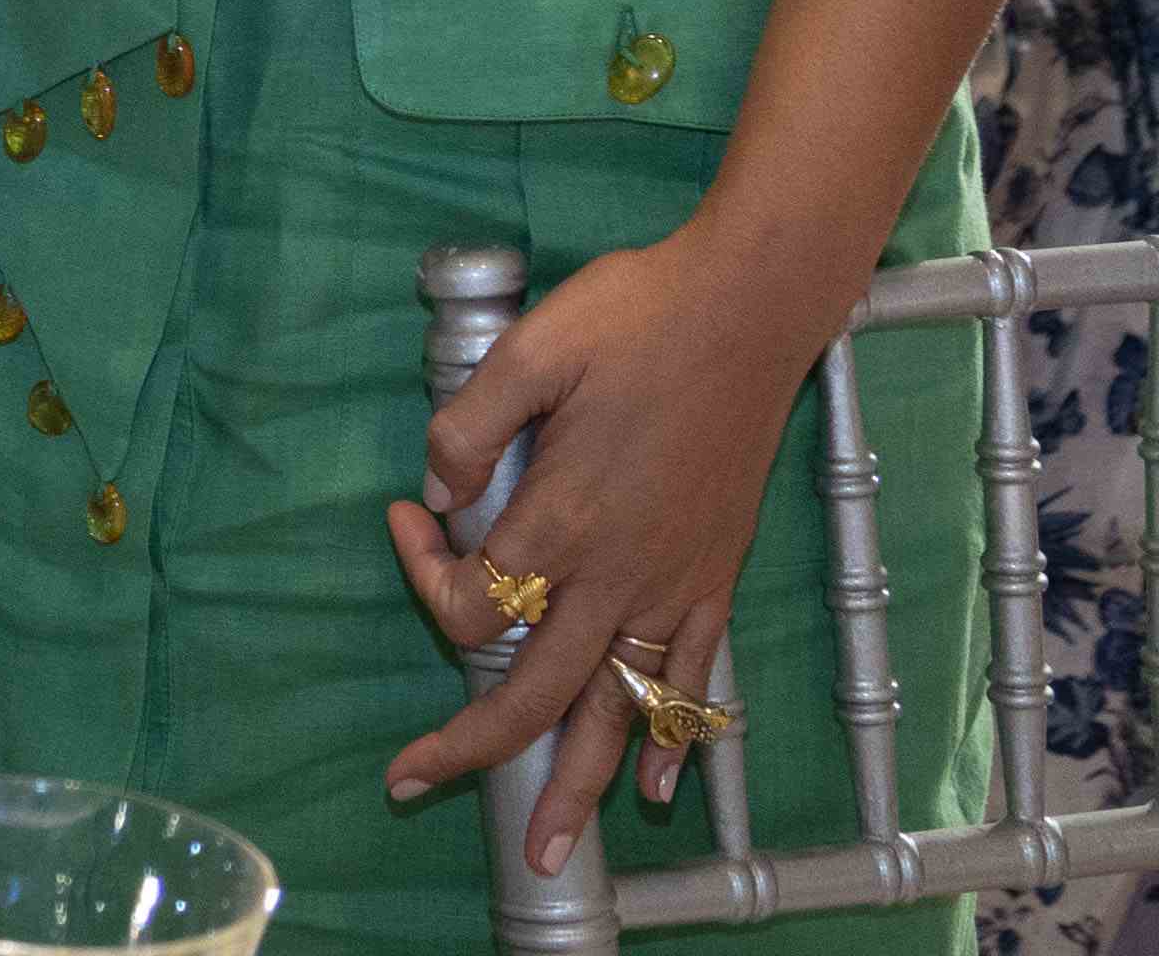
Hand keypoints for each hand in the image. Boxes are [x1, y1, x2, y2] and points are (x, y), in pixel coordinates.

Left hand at [382, 219, 834, 876]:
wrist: (750, 307)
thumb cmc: (635, 316)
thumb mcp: (529, 348)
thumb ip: (469, 425)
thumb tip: (436, 493)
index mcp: (563, 517)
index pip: (471, 601)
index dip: (422, 572)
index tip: (407, 516)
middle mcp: (619, 572)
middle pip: (536, 694)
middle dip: (470, 751)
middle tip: (409, 786)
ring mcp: (674, 583)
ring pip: (620, 713)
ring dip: (579, 785)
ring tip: (547, 850)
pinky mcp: (715, 574)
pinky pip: (696, 679)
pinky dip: (677, 738)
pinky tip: (662, 784)